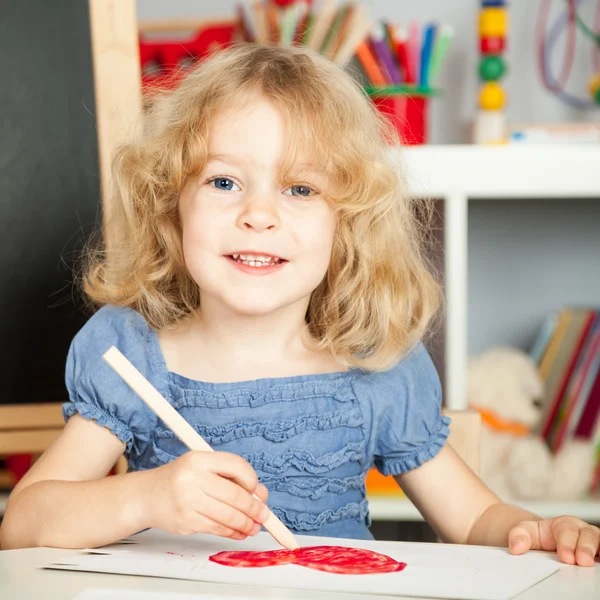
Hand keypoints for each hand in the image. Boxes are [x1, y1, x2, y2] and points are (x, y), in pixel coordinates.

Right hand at [141, 450, 269, 540]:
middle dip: (254, 508)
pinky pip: (217, 528)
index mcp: (200, 459)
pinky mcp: (186, 522)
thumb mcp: (203, 468)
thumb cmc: (180, 480)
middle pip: (235, 495)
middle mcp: (193, 478)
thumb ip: (230, 477)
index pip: (236, 465)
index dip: (251, 479)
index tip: (257, 490)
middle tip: (263, 515)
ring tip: (254, 527)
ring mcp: (188, 501)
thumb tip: (261, 494)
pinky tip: (239, 532)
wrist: (146, 496)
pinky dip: (232, 532)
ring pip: (228, 515)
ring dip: (246, 524)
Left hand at [508, 516, 599, 565]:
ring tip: (592, 565)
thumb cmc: (537, 535)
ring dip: (596, 552)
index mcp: (563, 524)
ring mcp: (590, 542)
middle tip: (582, 562)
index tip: (565, 557)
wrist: (542, 539)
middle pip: (588, 535)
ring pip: (599, 542)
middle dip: (586, 548)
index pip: (567, 531)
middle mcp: (580, 530)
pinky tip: (599, 565)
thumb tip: (516, 548)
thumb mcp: (525, 532)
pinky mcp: (596, 552)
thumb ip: (518, 536)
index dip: (567, 544)